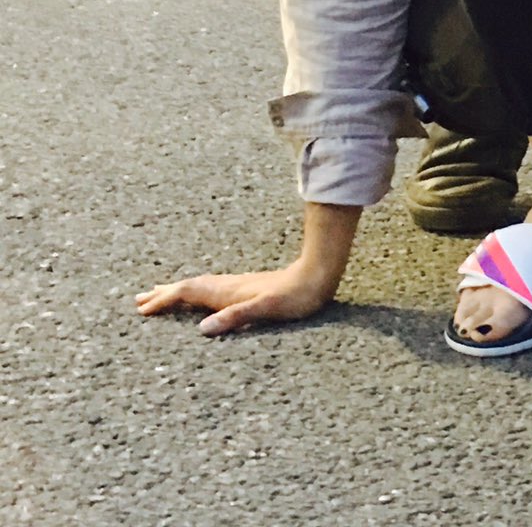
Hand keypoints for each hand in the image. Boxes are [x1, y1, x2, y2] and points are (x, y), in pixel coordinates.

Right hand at [135, 260, 338, 336]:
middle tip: (138, 300)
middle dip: (163, 294)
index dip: (164, 300)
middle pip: (188, 286)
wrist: (317, 277)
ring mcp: (237, 287)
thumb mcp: (266, 309)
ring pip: (198, 287)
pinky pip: (210, 290)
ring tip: (159, 295)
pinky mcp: (246, 290)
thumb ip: (236, 317)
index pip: (187, 292)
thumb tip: (202, 329)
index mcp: (227, 291)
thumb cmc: (294, 297)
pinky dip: (194, 294)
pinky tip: (199, 300)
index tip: (142, 310)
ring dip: (176, 291)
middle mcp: (228, 286)